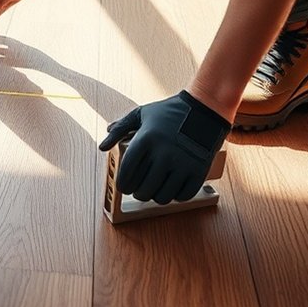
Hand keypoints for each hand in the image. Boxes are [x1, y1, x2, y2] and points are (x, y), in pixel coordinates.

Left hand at [98, 90, 229, 204]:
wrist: (204, 109)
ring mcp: (182, 164)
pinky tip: (173, 188)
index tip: (124, 187)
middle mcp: (163, 154)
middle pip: (143, 190)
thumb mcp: (142, 114)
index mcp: (146, 140)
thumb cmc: (169, 112)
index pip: (127, 174)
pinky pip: (182, 196)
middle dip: (138, 193)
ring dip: (156, 197)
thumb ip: (120, 129)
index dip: (123, 185)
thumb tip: (102, 147)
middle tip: (140, 191)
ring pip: (162, 197)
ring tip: (155, 190)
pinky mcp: (199, 171)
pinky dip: (176, 196)